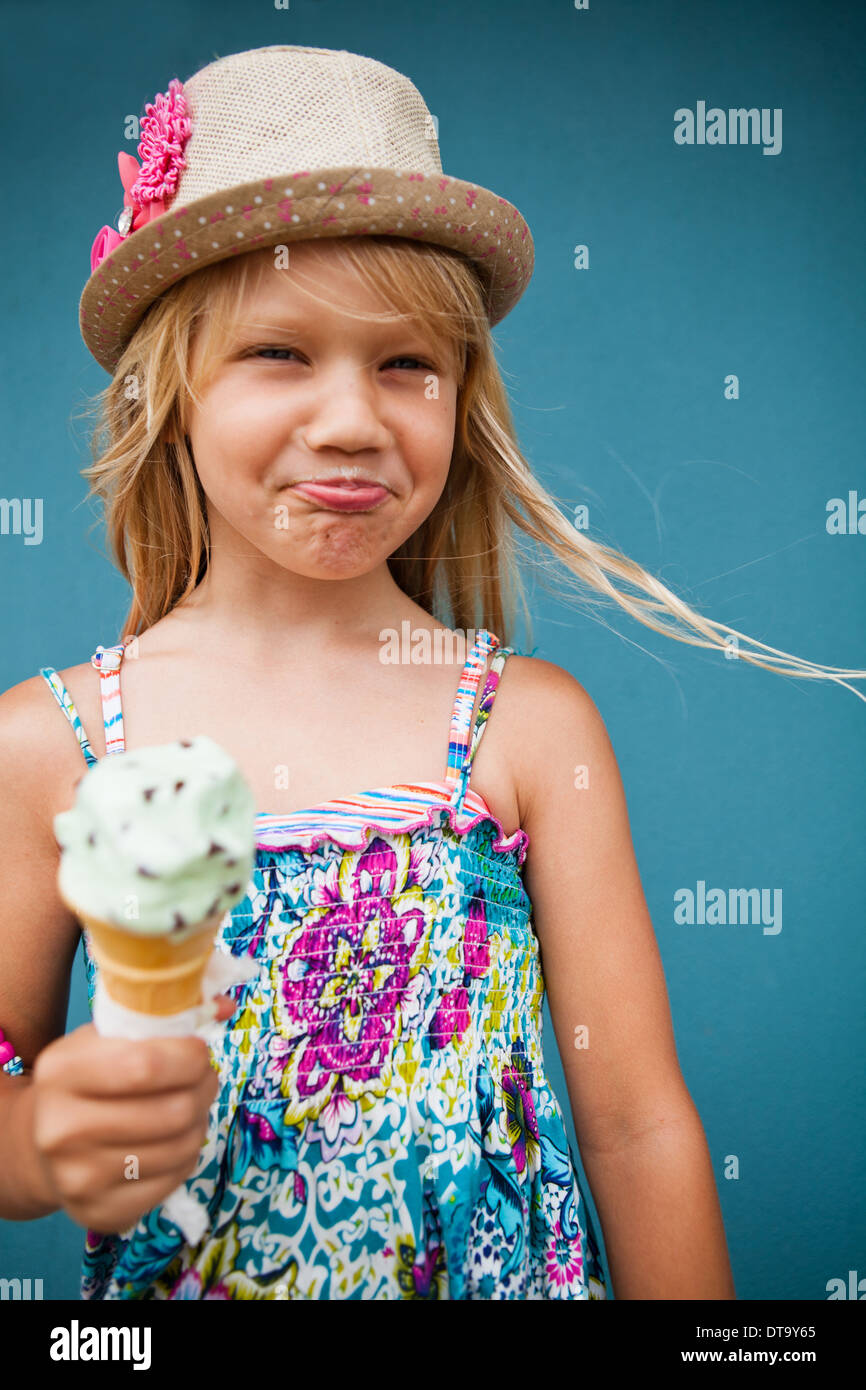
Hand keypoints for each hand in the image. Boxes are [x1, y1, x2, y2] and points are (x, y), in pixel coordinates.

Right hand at [28, 1002, 226, 1233]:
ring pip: (181, 1147)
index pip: (146, 1065)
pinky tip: (172, 1142)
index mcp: (61, 1072)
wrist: (42, 1144)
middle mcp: (62, 1130)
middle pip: (173, 1111)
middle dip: (204, 1088)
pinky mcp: (102, 1213)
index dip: (190, 1056)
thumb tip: (222, 1006)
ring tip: (188, 1107)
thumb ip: (162, 1018)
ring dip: (199, 1122)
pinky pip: (175, 1180)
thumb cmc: (88, 1080)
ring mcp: (79, 1179)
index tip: (199, 1050)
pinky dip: (187, 1157)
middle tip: (204, 1078)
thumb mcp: (109, 1038)